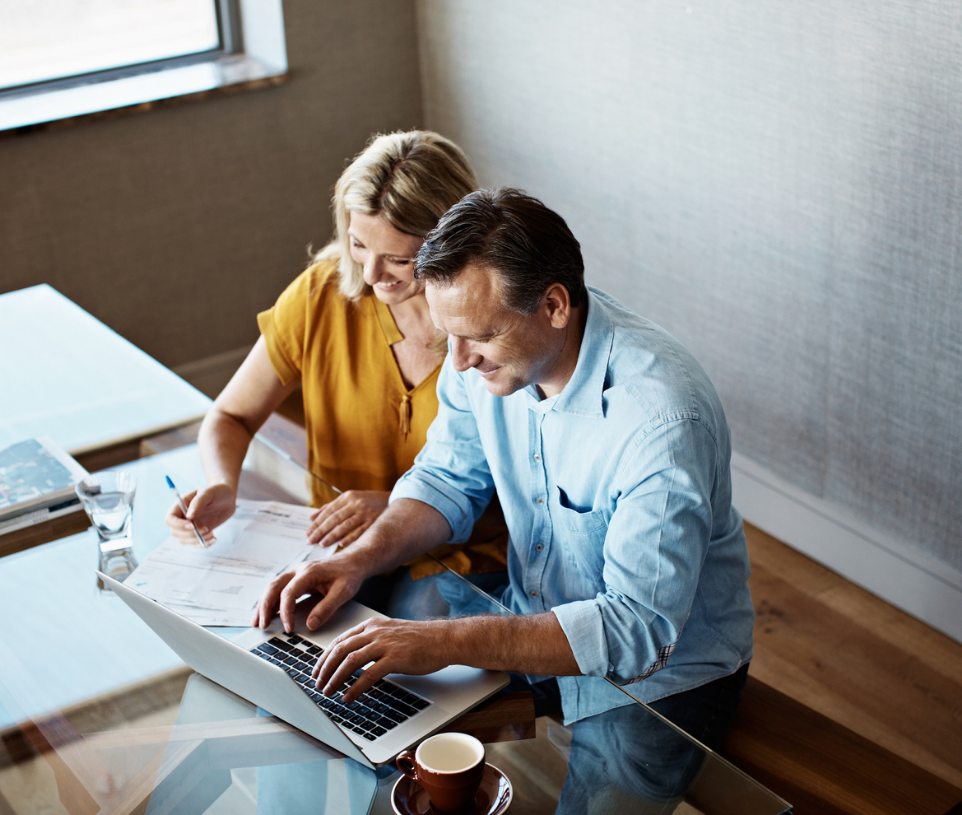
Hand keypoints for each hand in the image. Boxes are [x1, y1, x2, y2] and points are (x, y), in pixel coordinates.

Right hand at [164, 483, 235, 545]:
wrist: (228, 497)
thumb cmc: (216, 491)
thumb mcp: (208, 492)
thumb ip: (198, 502)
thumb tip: (189, 517)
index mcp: (180, 505)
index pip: (169, 519)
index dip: (178, 525)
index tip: (192, 525)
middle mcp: (183, 517)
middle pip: (175, 532)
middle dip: (190, 534)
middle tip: (206, 528)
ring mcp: (190, 526)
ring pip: (184, 540)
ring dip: (197, 540)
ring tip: (211, 533)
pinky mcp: (199, 532)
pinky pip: (195, 543)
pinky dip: (203, 544)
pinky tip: (214, 538)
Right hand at [251, 556, 364, 632]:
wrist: (354, 561)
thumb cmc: (349, 574)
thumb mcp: (343, 592)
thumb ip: (327, 608)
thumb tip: (310, 625)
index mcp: (309, 572)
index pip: (289, 592)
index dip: (286, 612)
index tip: (288, 628)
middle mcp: (298, 570)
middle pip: (274, 587)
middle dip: (264, 607)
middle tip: (261, 626)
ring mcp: (296, 574)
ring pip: (273, 587)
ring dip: (264, 604)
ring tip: (257, 622)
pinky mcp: (297, 579)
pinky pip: (279, 589)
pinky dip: (271, 601)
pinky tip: (268, 613)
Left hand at [307, 490, 389, 546]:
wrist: (392, 499)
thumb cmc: (367, 501)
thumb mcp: (349, 499)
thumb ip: (331, 507)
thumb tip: (312, 517)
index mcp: (348, 497)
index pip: (329, 511)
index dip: (317, 522)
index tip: (308, 533)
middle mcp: (356, 503)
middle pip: (335, 518)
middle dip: (321, 530)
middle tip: (311, 540)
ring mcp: (366, 512)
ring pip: (346, 525)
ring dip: (333, 536)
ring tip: (322, 544)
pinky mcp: (375, 521)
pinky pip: (361, 531)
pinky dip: (351, 538)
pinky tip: (341, 545)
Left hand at [312, 617, 451, 702]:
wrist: (442, 639)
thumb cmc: (419, 639)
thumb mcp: (390, 633)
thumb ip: (372, 641)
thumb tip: (353, 657)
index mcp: (371, 625)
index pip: (340, 640)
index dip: (325, 657)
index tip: (317, 670)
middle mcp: (375, 632)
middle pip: (340, 650)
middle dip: (325, 669)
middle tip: (318, 684)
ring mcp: (385, 644)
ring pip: (350, 661)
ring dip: (335, 679)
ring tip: (328, 692)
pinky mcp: (395, 658)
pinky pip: (368, 675)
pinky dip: (355, 688)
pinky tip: (348, 696)